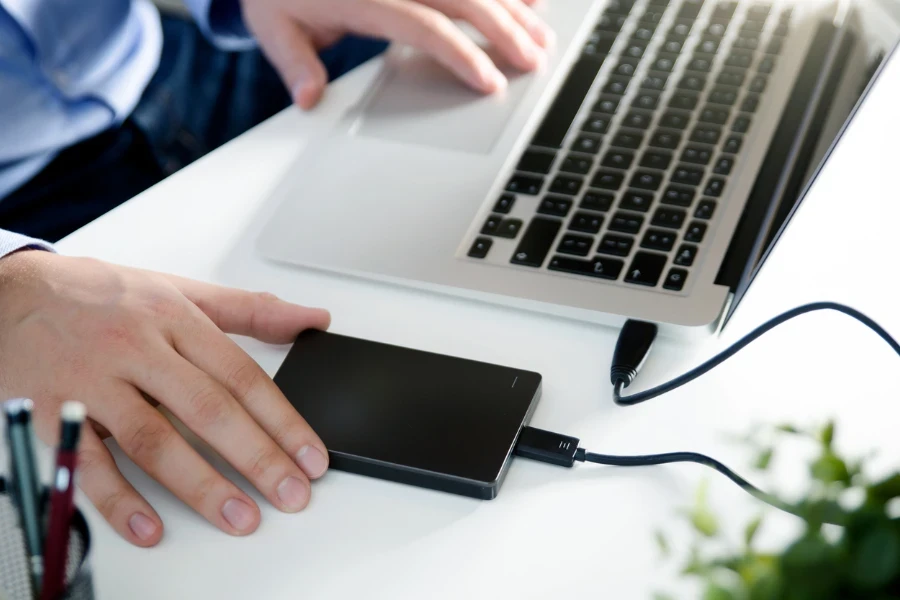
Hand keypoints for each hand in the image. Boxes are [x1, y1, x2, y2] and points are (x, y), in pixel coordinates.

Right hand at [0, 251, 330, 546]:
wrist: (12, 291)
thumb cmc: (103, 295)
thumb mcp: (181, 290)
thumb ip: (251, 309)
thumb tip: (311, 320)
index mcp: (176, 321)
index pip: (241, 376)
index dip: (282, 420)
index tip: (311, 457)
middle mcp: (138, 350)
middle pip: (207, 409)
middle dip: (256, 456)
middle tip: (291, 494)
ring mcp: (95, 383)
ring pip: (154, 439)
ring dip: (200, 484)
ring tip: (240, 517)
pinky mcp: (54, 412)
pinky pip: (88, 462)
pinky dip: (118, 500)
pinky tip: (149, 527)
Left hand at [241, 0, 553, 108]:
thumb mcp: (274, 26)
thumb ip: (295, 64)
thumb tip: (309, 100)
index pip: (424, 26)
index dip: (461, 53)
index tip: (489, 82)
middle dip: (505, 31)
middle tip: (534, 62)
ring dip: (513, 8)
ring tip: (541, 37)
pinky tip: (531, 0)